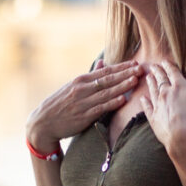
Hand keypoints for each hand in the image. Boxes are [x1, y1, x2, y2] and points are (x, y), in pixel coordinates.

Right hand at [27, 59, 142, 151]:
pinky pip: (100, 108)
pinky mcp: (83, 116)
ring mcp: (82, 102)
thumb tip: (102, 62)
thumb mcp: (73, 87)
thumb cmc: (60, 104)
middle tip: (141, 68)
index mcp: (81, 80)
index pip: (105, 71)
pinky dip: (111, 103)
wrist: (43, 123)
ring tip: (135, 80)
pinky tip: (122, 99)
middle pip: (107, 79)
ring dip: (121, 86)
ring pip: (106, 92)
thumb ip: (90, 76)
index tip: (135, 62)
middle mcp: (82, 89)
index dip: (121, 67)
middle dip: (126, 73)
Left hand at [140, 55, 185, 157]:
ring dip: (150, 83)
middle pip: (160, 80)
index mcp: (179, 86)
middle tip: (153, 66)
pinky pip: (148, 108)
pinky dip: (145, 102)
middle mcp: (166, 93)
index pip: (172, 72)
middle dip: (157, 72)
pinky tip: (142, 99)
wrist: (182, 137)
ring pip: (152, 91)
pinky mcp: (154, 118)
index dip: (168, 66)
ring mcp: (158, 106)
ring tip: (148, 77)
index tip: (164, 61)